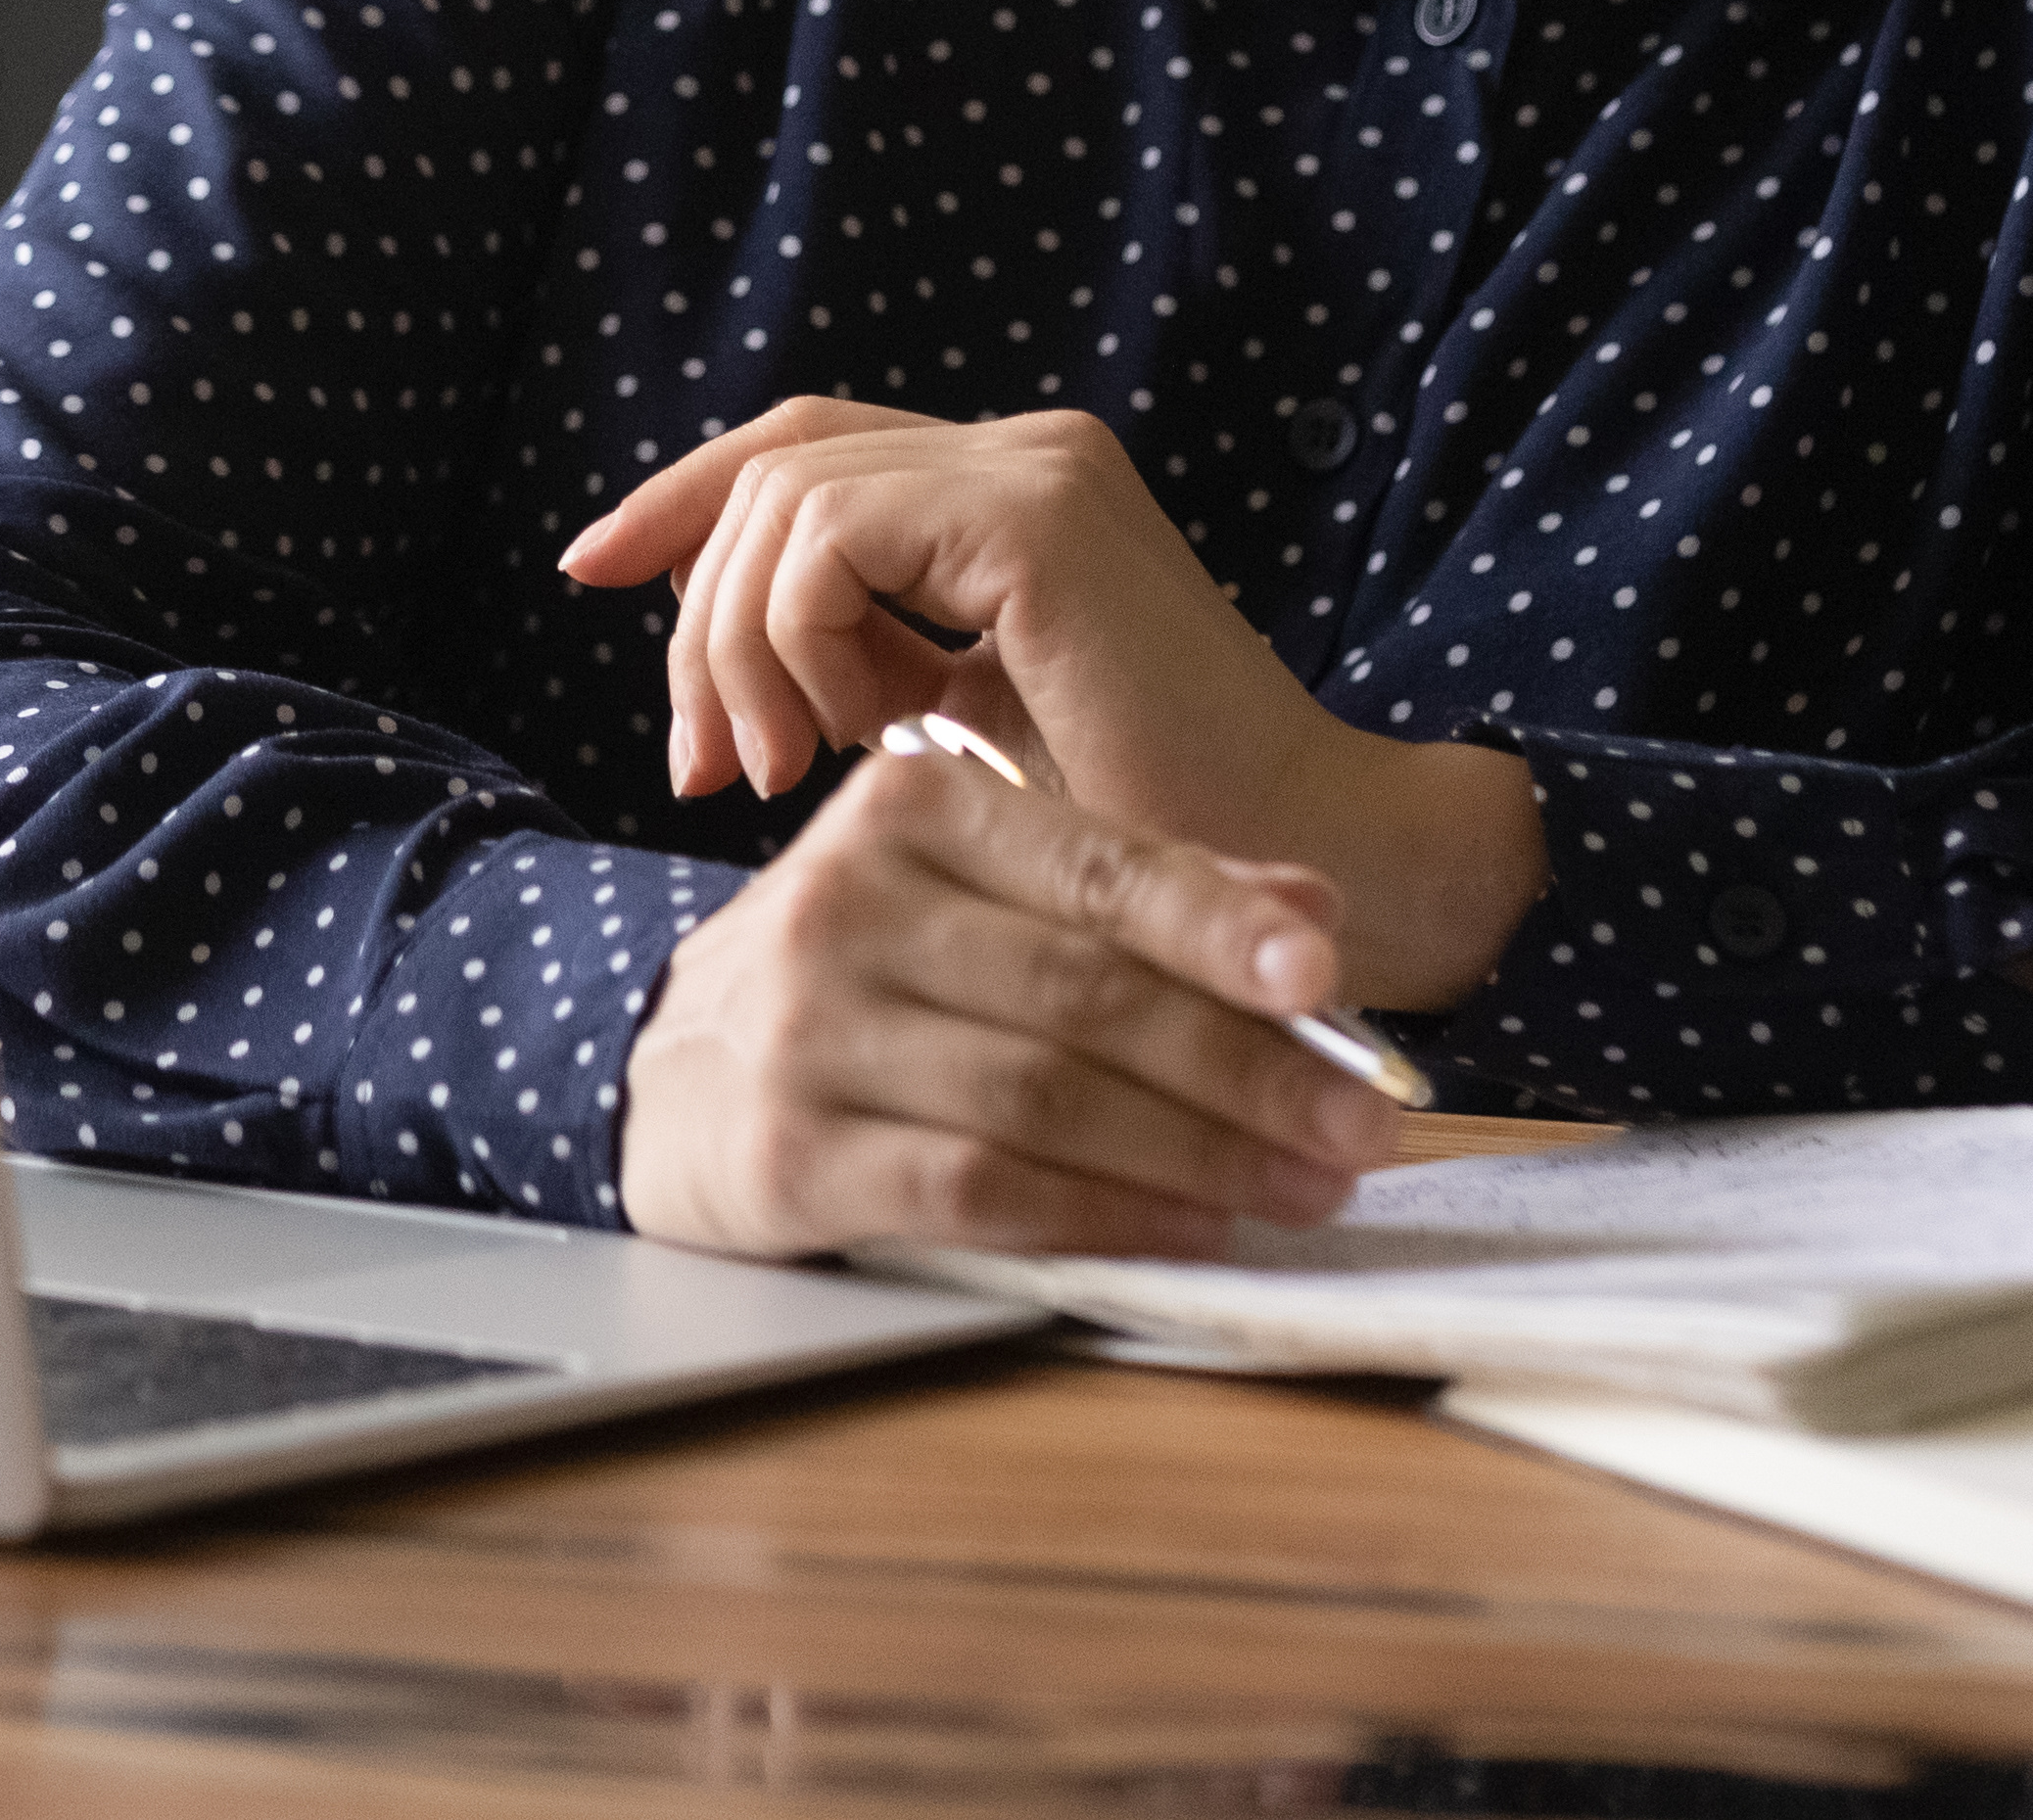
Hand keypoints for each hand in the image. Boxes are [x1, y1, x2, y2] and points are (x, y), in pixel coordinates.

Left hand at [558, 398, 1545, 1007]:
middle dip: (698, 615)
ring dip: (741, 643)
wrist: (1283, 886)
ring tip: (785, 766)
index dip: (684, 497)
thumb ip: (866, 659)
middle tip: (711, 763)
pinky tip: (844, 742)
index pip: (804, 447)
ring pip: (783, 495)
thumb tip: (713, 651)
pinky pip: (829, 536)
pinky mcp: (1037, 520)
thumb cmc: (1135, 840)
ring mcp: (1037, 471)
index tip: (588, 569)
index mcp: (1011, 492)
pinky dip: (794, 639)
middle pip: (773, 466)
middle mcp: (1026, 452)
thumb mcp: (956, 729)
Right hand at [615, 737, 1405, 1258]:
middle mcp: (850, 904)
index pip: (1099, 867)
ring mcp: (810, 1033)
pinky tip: (1191, 1227)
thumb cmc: (868, 973)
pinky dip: (1101, 1213)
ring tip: (1303, 1185)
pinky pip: (977, 1191)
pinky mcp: (787, 1155)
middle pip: (1087, 994)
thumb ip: (1141, 889)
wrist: (672, 1069)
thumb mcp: (983, 891)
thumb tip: (1310, 905)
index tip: (1327, 973)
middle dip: (1246, 1067)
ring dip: (1198, 1154)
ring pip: (1045, 1098)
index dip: (1220, 925)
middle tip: (1360, 1121)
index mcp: (914, 806)